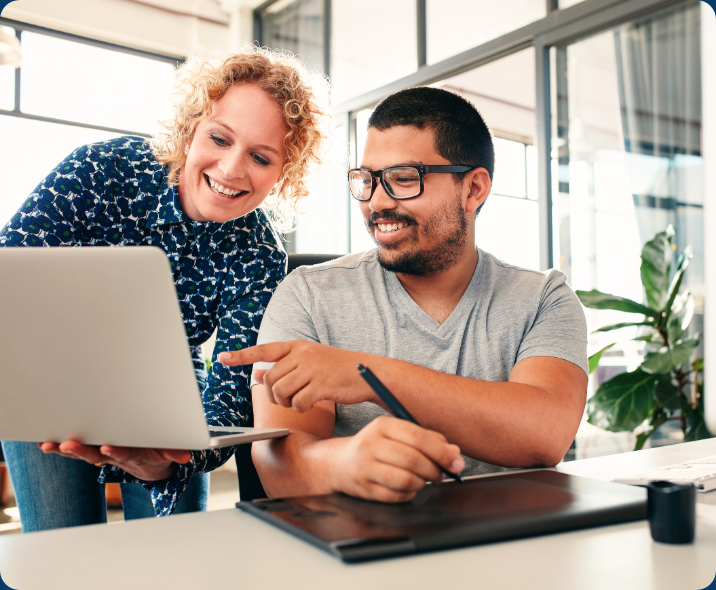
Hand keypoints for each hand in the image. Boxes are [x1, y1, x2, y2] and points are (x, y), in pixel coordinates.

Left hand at [38, 441, 190, 481]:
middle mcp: (115, 456)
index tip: (108, 449)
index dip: (117, 452)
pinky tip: (45, 443)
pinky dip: (59, 447)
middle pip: (97, 454)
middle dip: (82, 450)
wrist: (148, 465)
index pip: (126, 453)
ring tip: (50, 445)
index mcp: (135, 453)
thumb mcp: (170, 451)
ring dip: (66, 450)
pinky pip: (75, 450)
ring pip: (82, 453)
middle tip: (68, 445)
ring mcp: (102, 454)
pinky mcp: (93, 450)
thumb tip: (186, 456)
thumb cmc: (157, 451)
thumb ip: (175, 452)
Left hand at [218, 340, 377, 411]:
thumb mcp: (310, 361)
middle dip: (274, 394)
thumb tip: (257, 372)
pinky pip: (298, 402)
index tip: (222, 358)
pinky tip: (311, 405)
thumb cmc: (337, 369)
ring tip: (300, 401)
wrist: (369, 372)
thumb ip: (284, 366)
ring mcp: (312, 368)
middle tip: (289, 399)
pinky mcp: (321, 384)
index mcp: (298, 345)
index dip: (242, 356)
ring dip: (287, 403)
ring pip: (281, 392)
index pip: (264, 350)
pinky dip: (301, 408)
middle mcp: (302, 354)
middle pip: (270, 379)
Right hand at [328, 416, 464, 502]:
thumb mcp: (396, 434)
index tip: (456, 461)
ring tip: (423, 479)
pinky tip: (408, 487)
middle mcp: (371, 444)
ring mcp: (365, 468)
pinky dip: (409, 494)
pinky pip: (397, 496)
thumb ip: (426, 438)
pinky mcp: (364, 489)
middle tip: (441, 473)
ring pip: (407, 480)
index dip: (442, 451)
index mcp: (382, 425)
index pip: (418, 437)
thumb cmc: (374, 447)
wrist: (338, 463)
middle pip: (414, 460)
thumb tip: (454, 452)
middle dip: (435, 470)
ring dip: (422, 483)